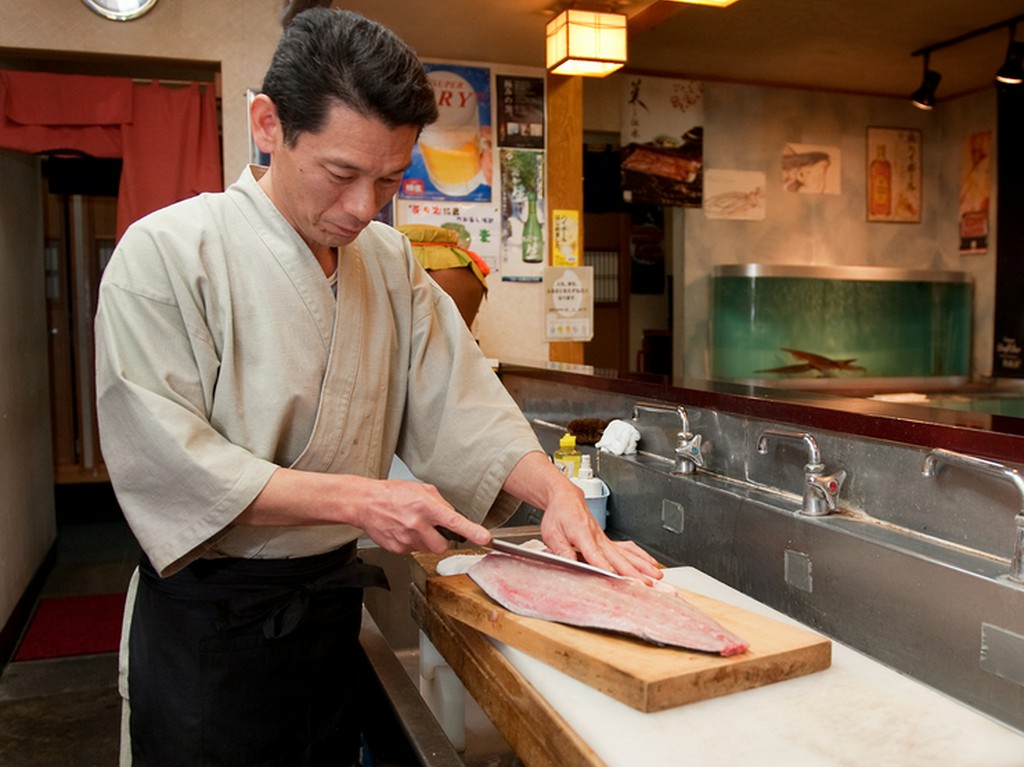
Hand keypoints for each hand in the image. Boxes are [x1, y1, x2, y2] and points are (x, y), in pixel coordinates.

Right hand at [354, 479, 492, 553]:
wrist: (365, 503)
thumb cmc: (392, 494)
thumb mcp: (421, 489)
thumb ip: (440, 503)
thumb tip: (453, 516)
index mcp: (424, 506)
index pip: (453, 521)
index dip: (472, 531)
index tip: (485, 538)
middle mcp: (416, 523)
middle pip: (442, 545)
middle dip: (442, 540)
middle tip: (434, 529)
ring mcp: (406, 538)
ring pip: (428, 549)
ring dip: (427, 541)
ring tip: (414, 526)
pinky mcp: (398, 548)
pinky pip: (414, 551)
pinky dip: (413, 543)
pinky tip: (403, 530)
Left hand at [502, 452, 662, 581]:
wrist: (566, 498)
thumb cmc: (559, 514)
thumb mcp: (552, 534)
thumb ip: (562, 551)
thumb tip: (569, 566)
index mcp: (583, 536)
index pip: (596, 556)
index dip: (607, 568)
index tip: (617, 578)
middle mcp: (598, 538)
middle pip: (618, 558)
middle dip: (633, 572)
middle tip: (646, 584)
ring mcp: (605, 539)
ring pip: (627, 553)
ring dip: (643, 565)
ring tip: (656, 576)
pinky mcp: (608, 540)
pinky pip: (628, 548)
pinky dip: (641, 556)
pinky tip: (650, 564)